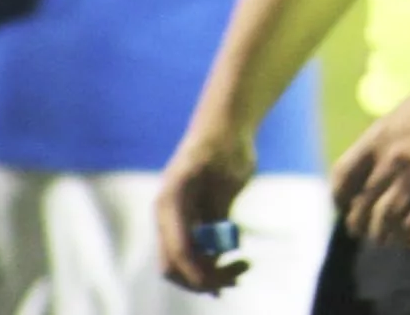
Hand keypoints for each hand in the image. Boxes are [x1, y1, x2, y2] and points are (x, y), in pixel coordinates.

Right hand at [156, 124, 256, 291]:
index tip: (216, 283)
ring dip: (209, 275)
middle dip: (201, 279)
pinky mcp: (193, 219)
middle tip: (233, 279)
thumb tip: (213, 249)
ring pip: (185, 262)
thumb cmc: (226, 144)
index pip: (177, 249)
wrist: (226, 126)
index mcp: (171, 201)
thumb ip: (218, 210)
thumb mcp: (227, 174)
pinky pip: (197, 252)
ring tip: (240, 273)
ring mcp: (179, 218)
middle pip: (175, 264)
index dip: (195, 270)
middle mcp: (170, 214)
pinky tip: (233, 270)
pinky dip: (212, 265)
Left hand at [329, 76, 409, 247]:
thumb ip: (385, 137)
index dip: (340, 199)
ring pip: (387, 219)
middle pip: (363, 204)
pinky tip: (409, 240)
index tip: (345, 208)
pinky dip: (408, 238)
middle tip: (365, 232)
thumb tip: (373, 162)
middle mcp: (392, 158)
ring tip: (386, 239)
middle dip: (360, 224)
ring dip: (383, 235)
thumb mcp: (404, 111)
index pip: (343, 176)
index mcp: (378, 137)